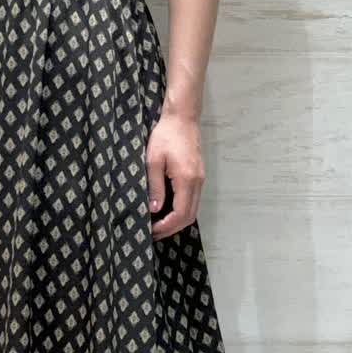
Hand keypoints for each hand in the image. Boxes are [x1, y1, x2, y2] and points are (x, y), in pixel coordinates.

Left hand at [145, 111, 203, 238]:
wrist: (182, 119)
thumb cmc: (165, 136)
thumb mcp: (153, 160)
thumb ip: (155, 186)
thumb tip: (154, 209)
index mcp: (187, 179)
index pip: (180, 214)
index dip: (166, 226)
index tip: (151, 231)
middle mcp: (197, 182)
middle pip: (189, 217)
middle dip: (172, 229)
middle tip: (153, 234)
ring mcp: (200, 180)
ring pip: (192, 210)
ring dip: (176, 221)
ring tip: (158, 225)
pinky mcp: (198, 176)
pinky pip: (192, 201)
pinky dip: (181, 211)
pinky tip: (166, 211)